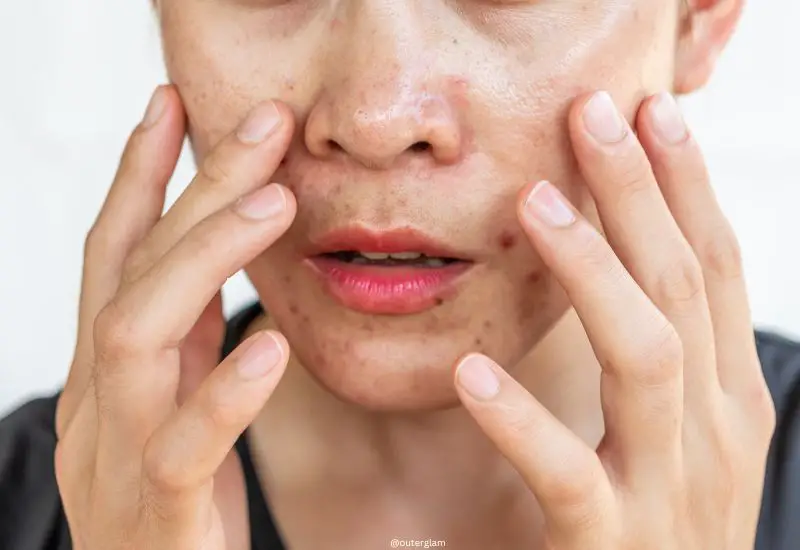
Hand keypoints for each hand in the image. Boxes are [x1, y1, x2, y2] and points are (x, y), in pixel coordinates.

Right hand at [54, 86, 295, 549]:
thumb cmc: (176, 510)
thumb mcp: (178, 407)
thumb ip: (192, 344)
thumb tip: (224, 263)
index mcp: (107, 378)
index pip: (115, 256)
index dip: (140, 176)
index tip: (172, 106)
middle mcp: (96, 405)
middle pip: (131, 273)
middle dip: (191, 190)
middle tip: (261, 127)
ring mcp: (114, 459)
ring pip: (136, 338)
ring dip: (203, 260)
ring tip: (273, 205)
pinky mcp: (156, 519)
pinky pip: (181, 448)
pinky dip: (222, 393)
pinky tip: (269, 347)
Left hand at [454, 91, 776, 548]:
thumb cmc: (657, 525)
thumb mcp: (676, 434)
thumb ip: (654, 357)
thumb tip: (617, 261)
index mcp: (727, 397)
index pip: (714, 267)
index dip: (686, 185)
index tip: (650, 113)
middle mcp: (715, 433)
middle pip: (684, 286)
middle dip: (643, 194)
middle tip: (592, 115)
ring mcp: (671, 490)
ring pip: (645, 357)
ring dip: (594, 271)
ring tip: (536, 203)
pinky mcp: (610, 545)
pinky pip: (568, 473)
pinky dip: (521, 422)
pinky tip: (471, 374)